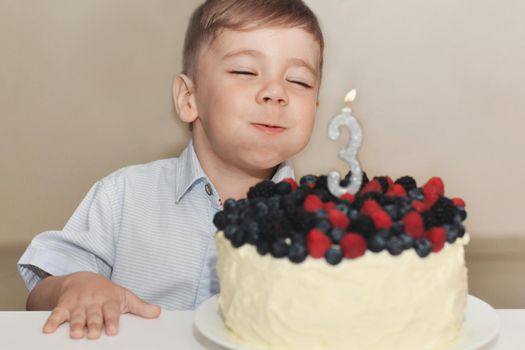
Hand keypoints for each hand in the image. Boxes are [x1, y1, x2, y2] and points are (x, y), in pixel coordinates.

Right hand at [41, 271, 160, 338]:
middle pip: (93, 314)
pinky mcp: (63, 306)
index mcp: (109, 300)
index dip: (112, 320)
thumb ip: (140, 307)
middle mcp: (93, 301)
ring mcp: (78, 303)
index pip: (111, 310)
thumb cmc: (107, 293)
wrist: (82, 279)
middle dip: (93, 323)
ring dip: (76, 324)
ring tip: (76, 334)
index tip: (112, 330)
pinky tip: (48, 329)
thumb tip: (158, 313)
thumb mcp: (124, 297)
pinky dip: (52, 320)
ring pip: (76, 315)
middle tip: (93, 334)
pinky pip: (57, 313)